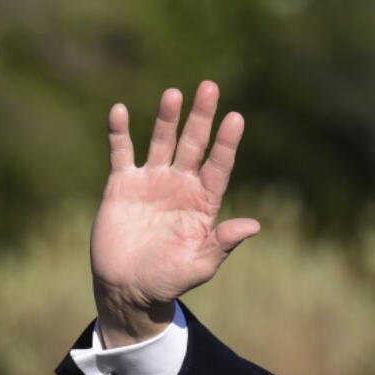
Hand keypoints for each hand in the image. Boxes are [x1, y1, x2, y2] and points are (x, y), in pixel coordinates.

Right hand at [90, 80, 259, 346]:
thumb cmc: (169, 280)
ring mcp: (151, 181)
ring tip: (173, 94)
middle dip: (201, 117)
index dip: (226, 143)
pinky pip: (121, 152)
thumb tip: (254, 225)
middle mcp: (180, 185)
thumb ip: (222, 243)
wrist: (129, 288)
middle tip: (210, 86)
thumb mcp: (200, 266)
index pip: (219, 166)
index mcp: (203, 202)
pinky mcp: (122, 184)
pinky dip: (119, 132)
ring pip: (161, 140)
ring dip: (166, 118)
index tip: (236, 118)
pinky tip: (119, 110)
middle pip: (194, 144)